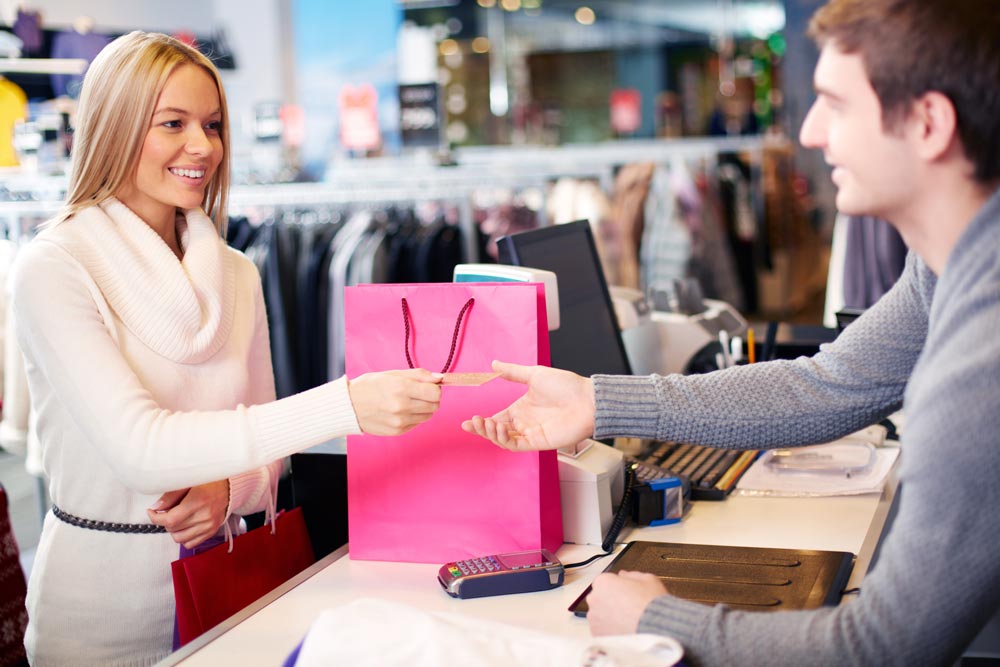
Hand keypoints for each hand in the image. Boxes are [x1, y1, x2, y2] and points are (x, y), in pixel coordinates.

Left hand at [147, 479, 229, 548]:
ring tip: (177, 519)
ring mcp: (209, 526)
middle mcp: (204, 516)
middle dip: (165, 521)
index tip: (152, 512)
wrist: (231, 488)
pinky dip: (184, 537)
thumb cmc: (210, 482)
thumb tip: (156, 507)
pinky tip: (186, 526)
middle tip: (168, 511)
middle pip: (173, 529)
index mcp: (197, 501)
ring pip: (180, 539)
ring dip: (174, 530)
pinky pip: (190, 544)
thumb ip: (171, 496)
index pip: (170, 519)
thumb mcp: (189, 482)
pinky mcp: (212, 531)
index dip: (156, 517)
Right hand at [348, 368, 442, 435]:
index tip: (428, 386)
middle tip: (418, 394)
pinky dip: (414, 417)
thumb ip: (418, 375)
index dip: (435, 388)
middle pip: (435, 405)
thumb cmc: (370, 387)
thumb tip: (440, 378)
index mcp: (401, 387)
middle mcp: (402, 406)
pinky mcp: (397, 431)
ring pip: (428, 415)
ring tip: (408, 402)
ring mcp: (400, 421)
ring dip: (423, 408)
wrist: (348, 406)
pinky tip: (401, 411)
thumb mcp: (392, 374)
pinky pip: (417, 423)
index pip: (435, 392)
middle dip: (430, 398)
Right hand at [460, 360, 594, 450]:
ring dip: (490, 433)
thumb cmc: (566, 386)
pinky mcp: (538, 442)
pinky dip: (504, 439)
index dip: (481, 422)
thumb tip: (494, 363)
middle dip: (481, 428)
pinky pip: (516, 445)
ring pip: (503, 440)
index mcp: (521, 409)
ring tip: (484, 422)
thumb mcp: (534, 374)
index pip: (496, 418)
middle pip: (496, 431)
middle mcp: (524, 422)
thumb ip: (513, 372)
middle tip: (472, 422)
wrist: (587, 399)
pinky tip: (498, 427)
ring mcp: (530, 433)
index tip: (467, 420)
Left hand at [586, 571, 667, 635]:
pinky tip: (623, 631)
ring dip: (609, 617)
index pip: (604, 582)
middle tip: (627, 608)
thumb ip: (631, 575)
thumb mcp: (647, 579)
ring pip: (599, 615)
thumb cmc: (651, 603)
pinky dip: (609, 630)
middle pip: (599, 598)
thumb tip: (623, 575)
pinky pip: (601, 630)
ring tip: (627, 621)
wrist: (655, 628)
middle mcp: (594, 598)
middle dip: (610, 602)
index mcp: (603, 582)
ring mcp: (594, 618)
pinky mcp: (597, 634)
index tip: (625, 593)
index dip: (616, 587)